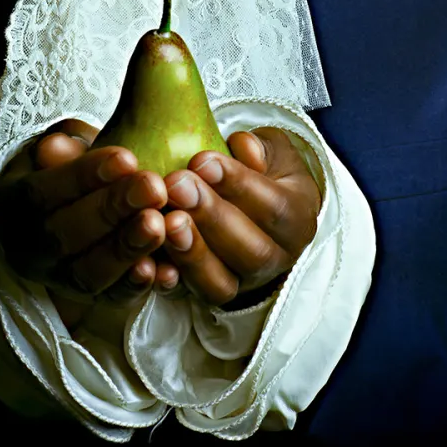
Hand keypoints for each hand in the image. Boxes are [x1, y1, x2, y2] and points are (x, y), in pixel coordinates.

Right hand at [0, 118, 171, 328]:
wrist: (69, 209)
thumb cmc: (69, 170)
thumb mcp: (58, 150)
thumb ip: (62, 147)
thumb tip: (58, 146)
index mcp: (9, 206)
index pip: (40, 193)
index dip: (82, 176)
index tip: (126, 158)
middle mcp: (26, 250)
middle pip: (63, 236)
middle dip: (111, 211)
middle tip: (154, 187)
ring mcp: (56, 280)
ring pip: (87, 273)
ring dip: (126, 249)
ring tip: (161, 223)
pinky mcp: (89, 301)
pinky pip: (112, 300)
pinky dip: (137, 286)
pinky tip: (165, 268)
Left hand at [158, 128, 320, 306]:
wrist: (252, 207)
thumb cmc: (262, 172)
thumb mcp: (272, 151)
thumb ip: (262, 147)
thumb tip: (245, 149)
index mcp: (298, 221)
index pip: (274, 207)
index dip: (238, 184)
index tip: (201, 160)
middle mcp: (277, 260)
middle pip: (251, 251)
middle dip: (211, 217)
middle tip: (176, 186)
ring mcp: (244, 284)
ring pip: (222, 283)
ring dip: (192, 253)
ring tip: (165, 221)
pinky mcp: (210, 295)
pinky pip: (190, 298)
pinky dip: (169, 282)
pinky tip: (148, 261)